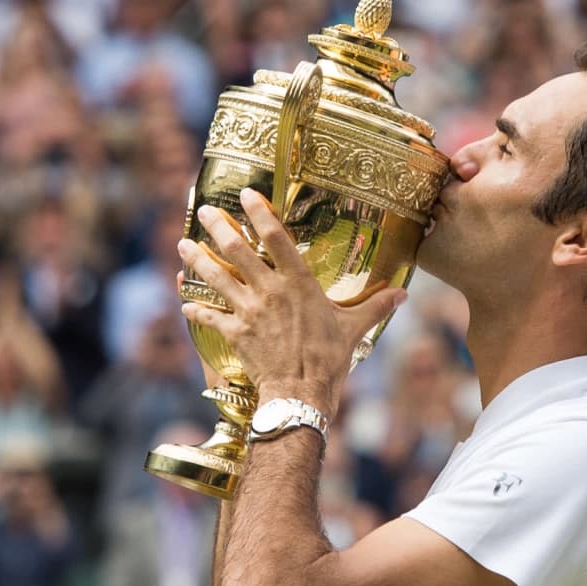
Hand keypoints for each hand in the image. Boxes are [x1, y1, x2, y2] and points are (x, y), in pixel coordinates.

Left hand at [177, 188, 403, 411]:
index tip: (247, 194)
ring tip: (183, 243)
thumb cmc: (330, 358)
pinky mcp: (235, 332)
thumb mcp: (355, 328)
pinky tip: (185, 304)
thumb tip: (403, 294)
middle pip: (237, 250)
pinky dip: (196, 310)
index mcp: (299, 284)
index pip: (278, 238)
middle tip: (204, 211)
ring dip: (197, 259)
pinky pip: (209, 317)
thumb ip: (377, 306)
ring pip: (216, 277)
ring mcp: (249, 311)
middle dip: (218, 227)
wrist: (301, 391)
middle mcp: (270, 291)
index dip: (261, 213)